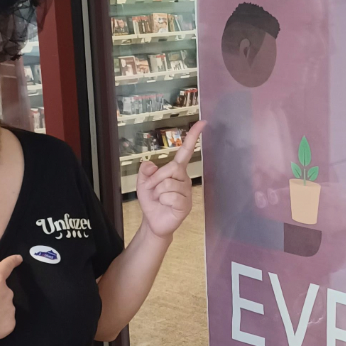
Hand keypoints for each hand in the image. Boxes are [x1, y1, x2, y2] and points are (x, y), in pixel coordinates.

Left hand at [136, 120, 204, 238]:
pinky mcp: (186, 204)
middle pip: (171, 168)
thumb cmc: (152, 202)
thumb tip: (150, 164)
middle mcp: (184, 178)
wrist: (153, 222)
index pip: (186, 151)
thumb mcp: (142, 183)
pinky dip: (163, 201)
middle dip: (156, 178)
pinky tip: (166, 206)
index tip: (202, 123)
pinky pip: (171, 197)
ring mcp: (187, 192)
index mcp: (176, 171)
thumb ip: (145, 171)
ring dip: (158, 192)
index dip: (193, 137)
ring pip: (168, 184)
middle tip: (151, 189)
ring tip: (160, 200)